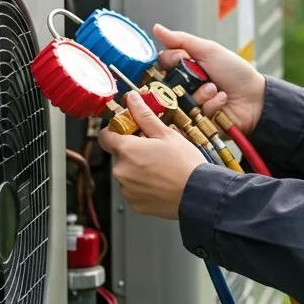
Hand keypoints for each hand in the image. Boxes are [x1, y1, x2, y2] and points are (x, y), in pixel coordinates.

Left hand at [97, 91, 208, 220]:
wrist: (198, 194)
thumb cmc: (184, 164)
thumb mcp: (166, 134)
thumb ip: (144, 115)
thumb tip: (132, 99)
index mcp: (126, 150)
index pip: (105, 136)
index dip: (117, 131)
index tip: (130, 131)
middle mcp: (121, 171)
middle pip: (119, 155)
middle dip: (133, 151)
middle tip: (154, 150)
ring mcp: (127, 189)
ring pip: (127, 173)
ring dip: (138, 169)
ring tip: (160, 168)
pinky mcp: (134, 204)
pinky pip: (133, 190)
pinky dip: (143, 186)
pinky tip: (160, 182)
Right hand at [152, 23, 265, 133]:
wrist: (255, 97)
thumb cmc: (234, 71)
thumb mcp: (209, 51)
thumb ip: (182, 40)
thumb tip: (156, 28)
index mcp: (185, 68)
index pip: (163, 63)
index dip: (171, 60)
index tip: (184, 58)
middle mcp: (184, 86)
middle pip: (167, 84)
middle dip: (186, 80)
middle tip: (202, 76)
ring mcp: (190, 104)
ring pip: (180, 100)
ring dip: (201, 93)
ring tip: (216, 88)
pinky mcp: (197, 121)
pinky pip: (195, 112)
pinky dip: (211, 104)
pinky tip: (222, 99)